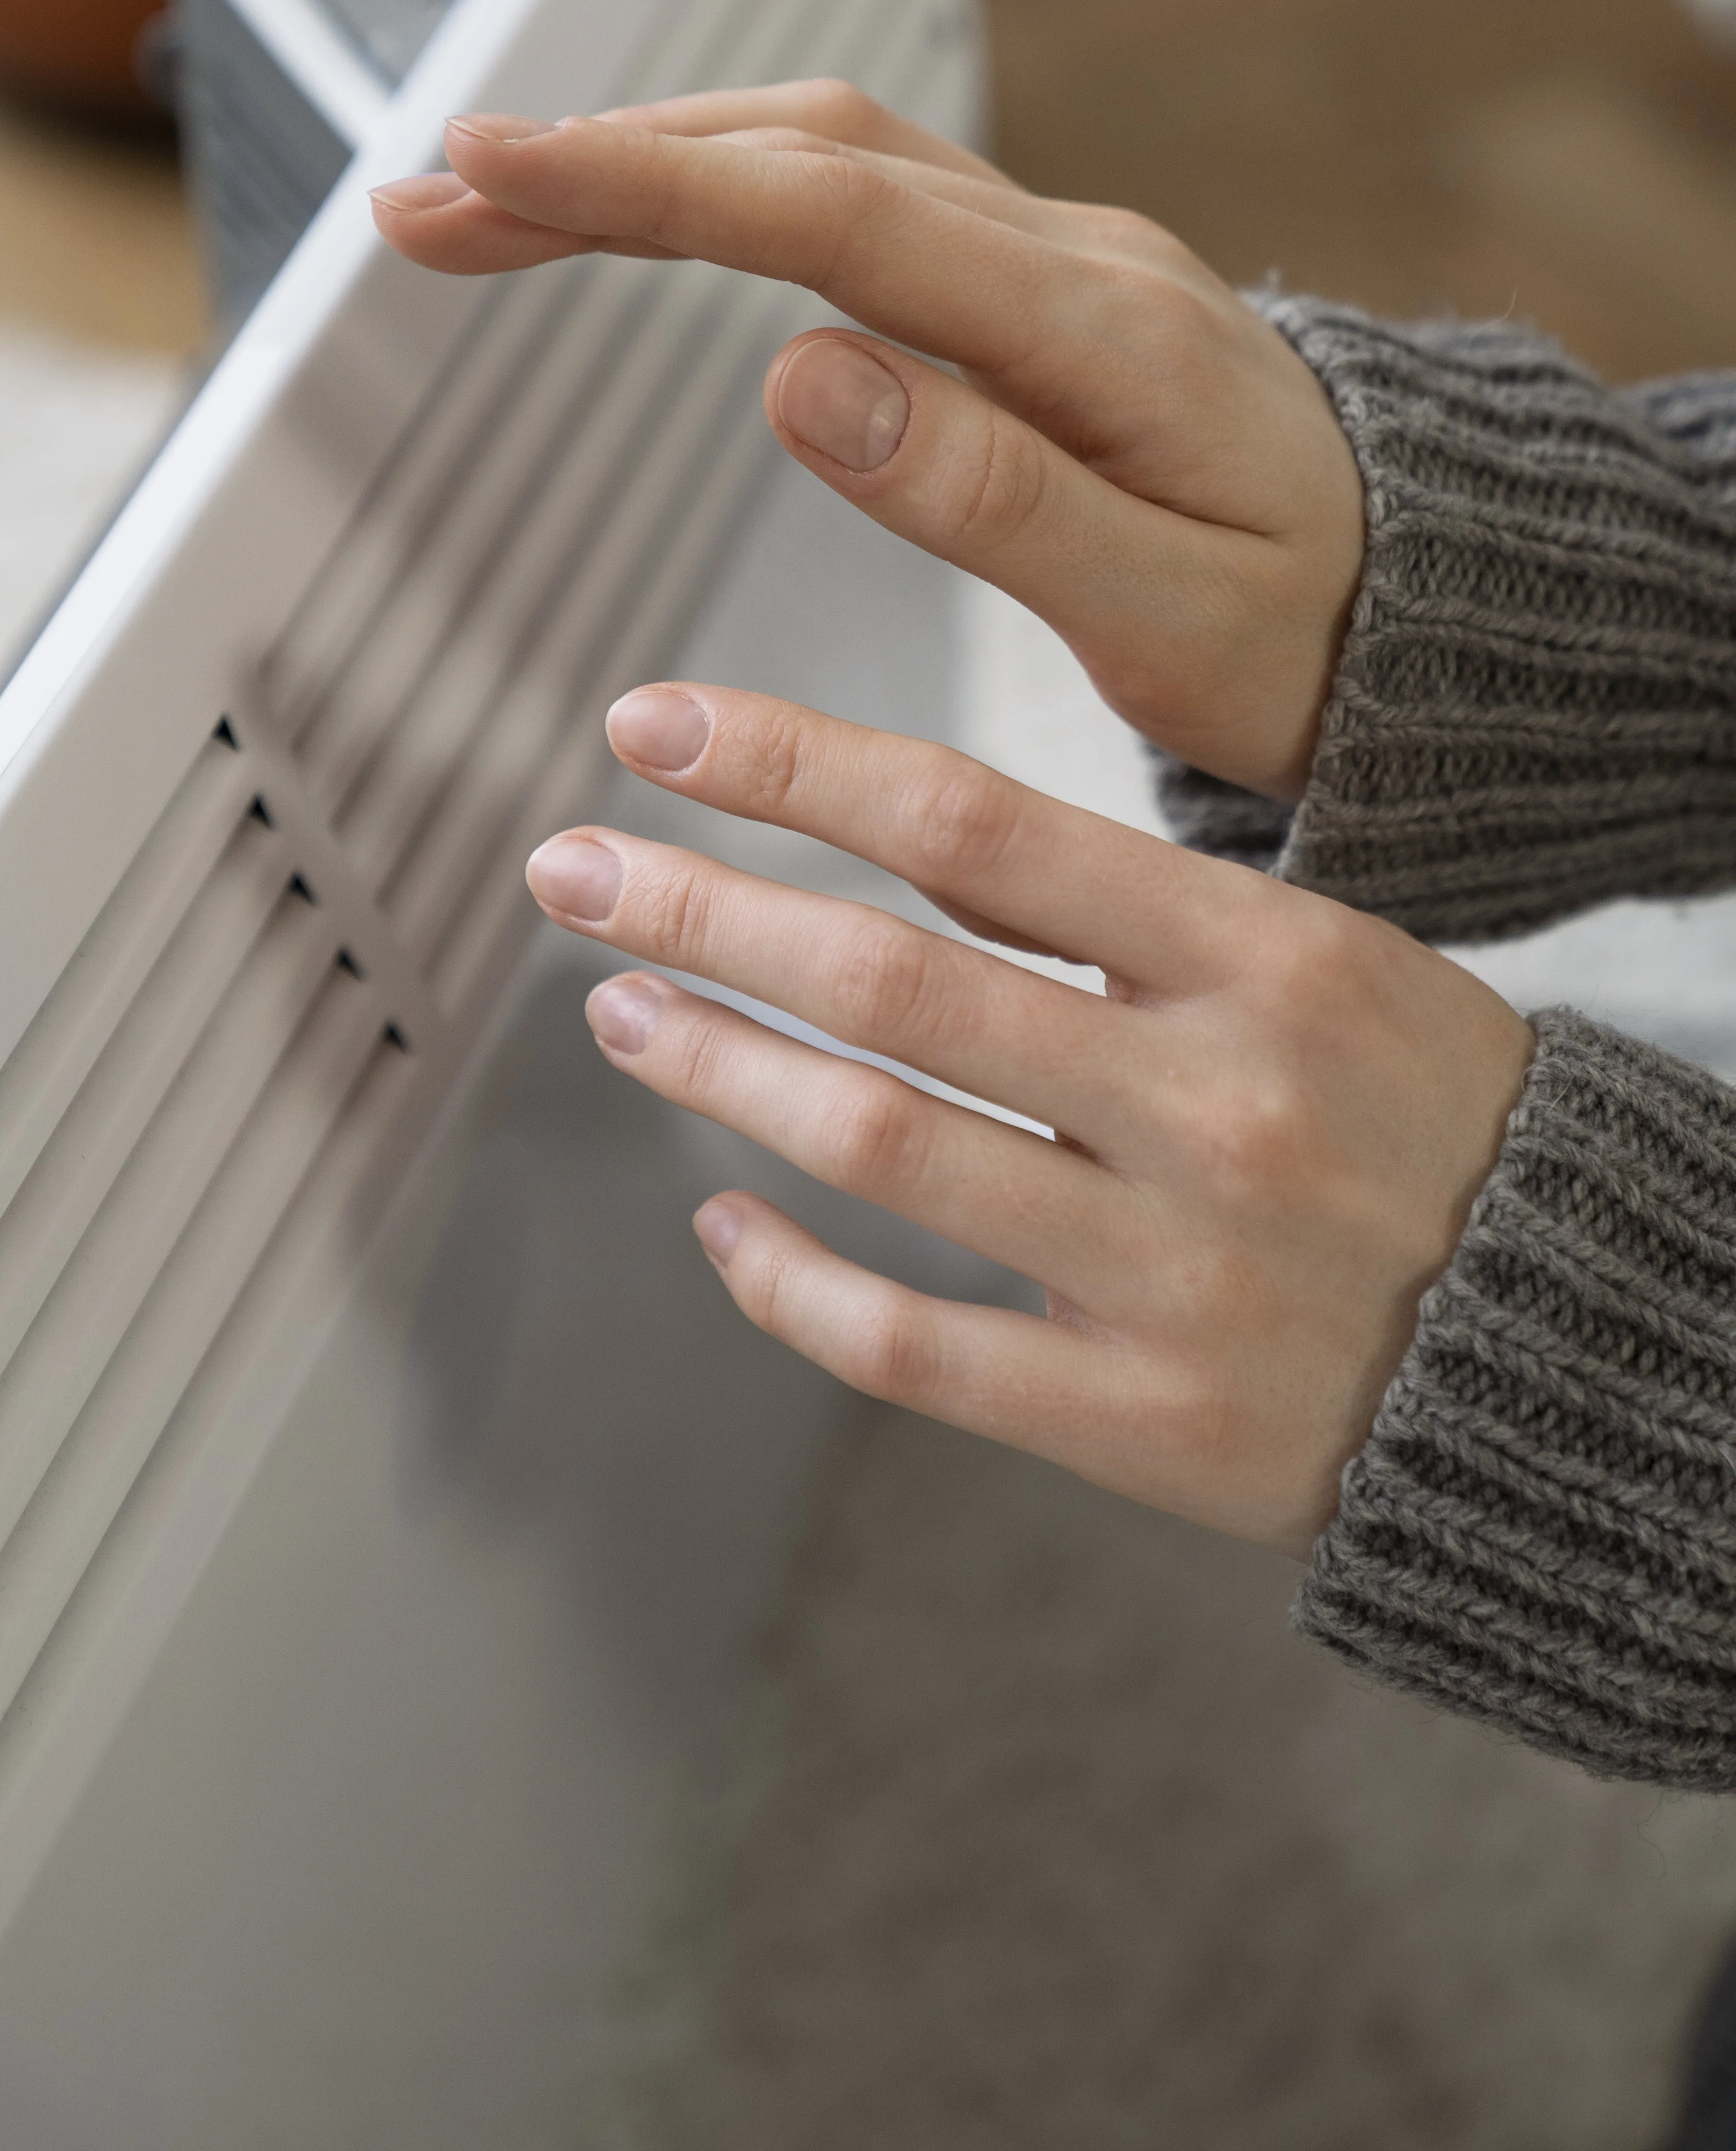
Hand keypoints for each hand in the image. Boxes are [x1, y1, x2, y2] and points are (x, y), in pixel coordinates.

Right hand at [371, 83, 1363, 799]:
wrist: (1438, 600)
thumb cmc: (1317, 632)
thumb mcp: (1175, 614)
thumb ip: (993, 498)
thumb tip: (801, 376)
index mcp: (1103, 334)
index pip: (836, 217)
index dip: (649, 188)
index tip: (492, 172)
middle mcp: (1074, 259)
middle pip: (808, 150)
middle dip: (605, 158)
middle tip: (428, 196)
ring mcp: (1057, 257)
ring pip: (827, 148)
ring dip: (654, 155)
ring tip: (490, 197)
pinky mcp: (1037, 284)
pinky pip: (862, 192)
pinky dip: (731, 186)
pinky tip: (651, 210)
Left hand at [523, 683, 1533, 1553]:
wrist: (1581, 1352)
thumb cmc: (1425, 1125)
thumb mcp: (1323, 966)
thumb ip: (1124, 914)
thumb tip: (899, 836)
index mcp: (1268, 959)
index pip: (975, 827)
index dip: (792, 764)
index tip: (652, 727)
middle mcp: (1214, 1105)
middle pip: (893, 982)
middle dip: (702, 908)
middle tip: (569, 865)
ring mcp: (1177, 1273)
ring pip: (879, 1148)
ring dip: (718, 1070)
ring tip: (622, 1009)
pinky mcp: (1148, 1423)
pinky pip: (913, 1347)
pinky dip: (788, 1280)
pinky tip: (720, 1220)